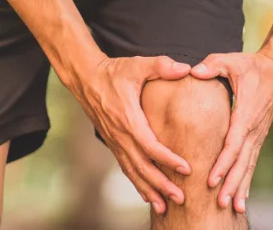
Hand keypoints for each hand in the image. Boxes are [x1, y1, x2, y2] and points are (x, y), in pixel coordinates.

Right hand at [71, 55, 191, 214]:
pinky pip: (125, 167)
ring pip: (132, 171)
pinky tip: (147, 195)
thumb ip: (161, 66)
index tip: (186, 168)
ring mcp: (114, 140)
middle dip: (161, 184)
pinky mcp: (112, 142)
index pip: (149, 145)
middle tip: (181, 198)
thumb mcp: (137, 65)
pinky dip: (137, 183)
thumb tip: (186, 69)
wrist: (85, 78)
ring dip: (148, 190)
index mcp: (128, 117)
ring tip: (165, 207)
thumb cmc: (113, 71)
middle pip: (141, 166)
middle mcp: (119, 134)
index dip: (168, 159)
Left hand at [190, 50, 272, 213]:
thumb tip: (195, 71)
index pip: (233, 143)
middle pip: (242, 161)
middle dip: (231, 183)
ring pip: (248, 164)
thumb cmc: (250, 65)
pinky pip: (251, 160)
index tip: (211, 179)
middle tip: (221, 203)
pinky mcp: (258, 135)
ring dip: (240, 185)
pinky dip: (246, 178)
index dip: (222, 163)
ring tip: (233, 207)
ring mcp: (258, 133)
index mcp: (245, 114)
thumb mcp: (229, 61)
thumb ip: (212, 65)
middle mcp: (254, 128)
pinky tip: (242, 195)